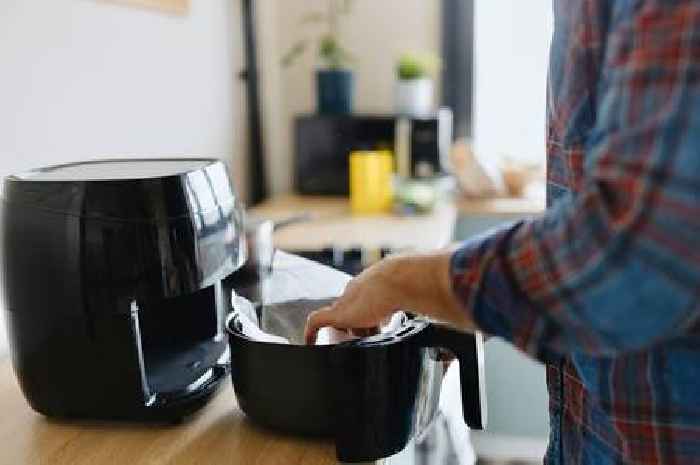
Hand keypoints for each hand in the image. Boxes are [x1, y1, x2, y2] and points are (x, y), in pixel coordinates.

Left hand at [304, 250, 474, 343]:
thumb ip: (452, 322)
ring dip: (342, 330)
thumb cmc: (430, 288)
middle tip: (368, 338)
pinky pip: (318, 322)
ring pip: (340, 316)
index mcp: (387, 283)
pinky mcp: (340, 312)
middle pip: (356, 307)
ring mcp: (350, 300)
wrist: (412, 277)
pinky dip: (313, 332)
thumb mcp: (442, 307)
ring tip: (346, 344)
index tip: (386, 327)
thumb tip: (473, 342)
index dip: (379, 314)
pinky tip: (310, 344)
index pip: (377, 299)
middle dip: (361, 322)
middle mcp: (365, 288)